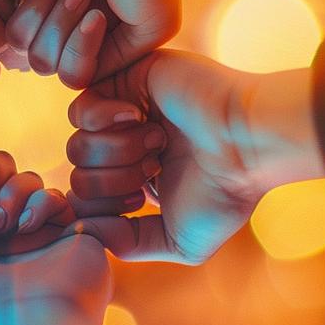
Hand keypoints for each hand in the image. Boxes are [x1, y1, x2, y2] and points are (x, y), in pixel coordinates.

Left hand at [64, 50, 324, 262]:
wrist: (249, 143)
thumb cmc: (225, 192)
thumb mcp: (179, 240)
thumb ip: (128, 243)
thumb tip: (81, 233)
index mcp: (140, 181)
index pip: (86, 202)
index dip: (101, 208)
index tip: (138, 201)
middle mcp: (128, 147)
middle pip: (78, 175)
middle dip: (109, 181)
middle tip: (152, 168)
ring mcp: (124, 113)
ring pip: (76, 144)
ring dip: (114, 151)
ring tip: (154, 143)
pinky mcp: (124, 80)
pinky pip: (80, 106)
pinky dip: (104, 119)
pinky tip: (139, 117)